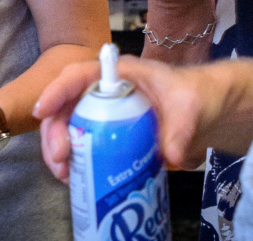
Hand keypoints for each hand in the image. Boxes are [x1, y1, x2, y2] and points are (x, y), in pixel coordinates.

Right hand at [35, 56, 224, 181]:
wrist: (209, 111)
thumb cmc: (197, 96)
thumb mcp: (190, 107)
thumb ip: (180, 128)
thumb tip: (169, 154)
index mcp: (121, 74)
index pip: (81, 74)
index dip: (57, 90)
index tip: (43, 111)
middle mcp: (106, 92)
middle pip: (66, 104)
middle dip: (54, 131)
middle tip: (60, 158)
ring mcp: (105, 114)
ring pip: (68, 127)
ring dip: (59, 150)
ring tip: (65, 174)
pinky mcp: (109, 135)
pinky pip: (82, 146)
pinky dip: (74, 162)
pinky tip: (76, 179)